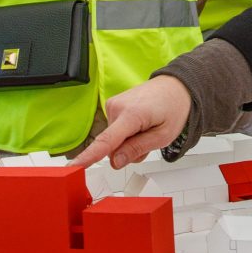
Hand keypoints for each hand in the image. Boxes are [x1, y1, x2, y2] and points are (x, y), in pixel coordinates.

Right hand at [70, 75, 191, 169]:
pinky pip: (115, 130)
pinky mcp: (112, 105)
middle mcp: (117, 107)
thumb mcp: (163, 136)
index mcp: (131, 115)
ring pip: (114, 140)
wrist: (176, 86)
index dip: (89, 156)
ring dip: (129, 141)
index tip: (75, 166)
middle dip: (129, 150)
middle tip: (149, 138)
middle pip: (112, 146)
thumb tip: (115, 162)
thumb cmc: (174, 108)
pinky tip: (140, 123)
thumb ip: (137, 149)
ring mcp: (113, 104)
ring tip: (146, 127)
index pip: (106, 141)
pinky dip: (127, 132)